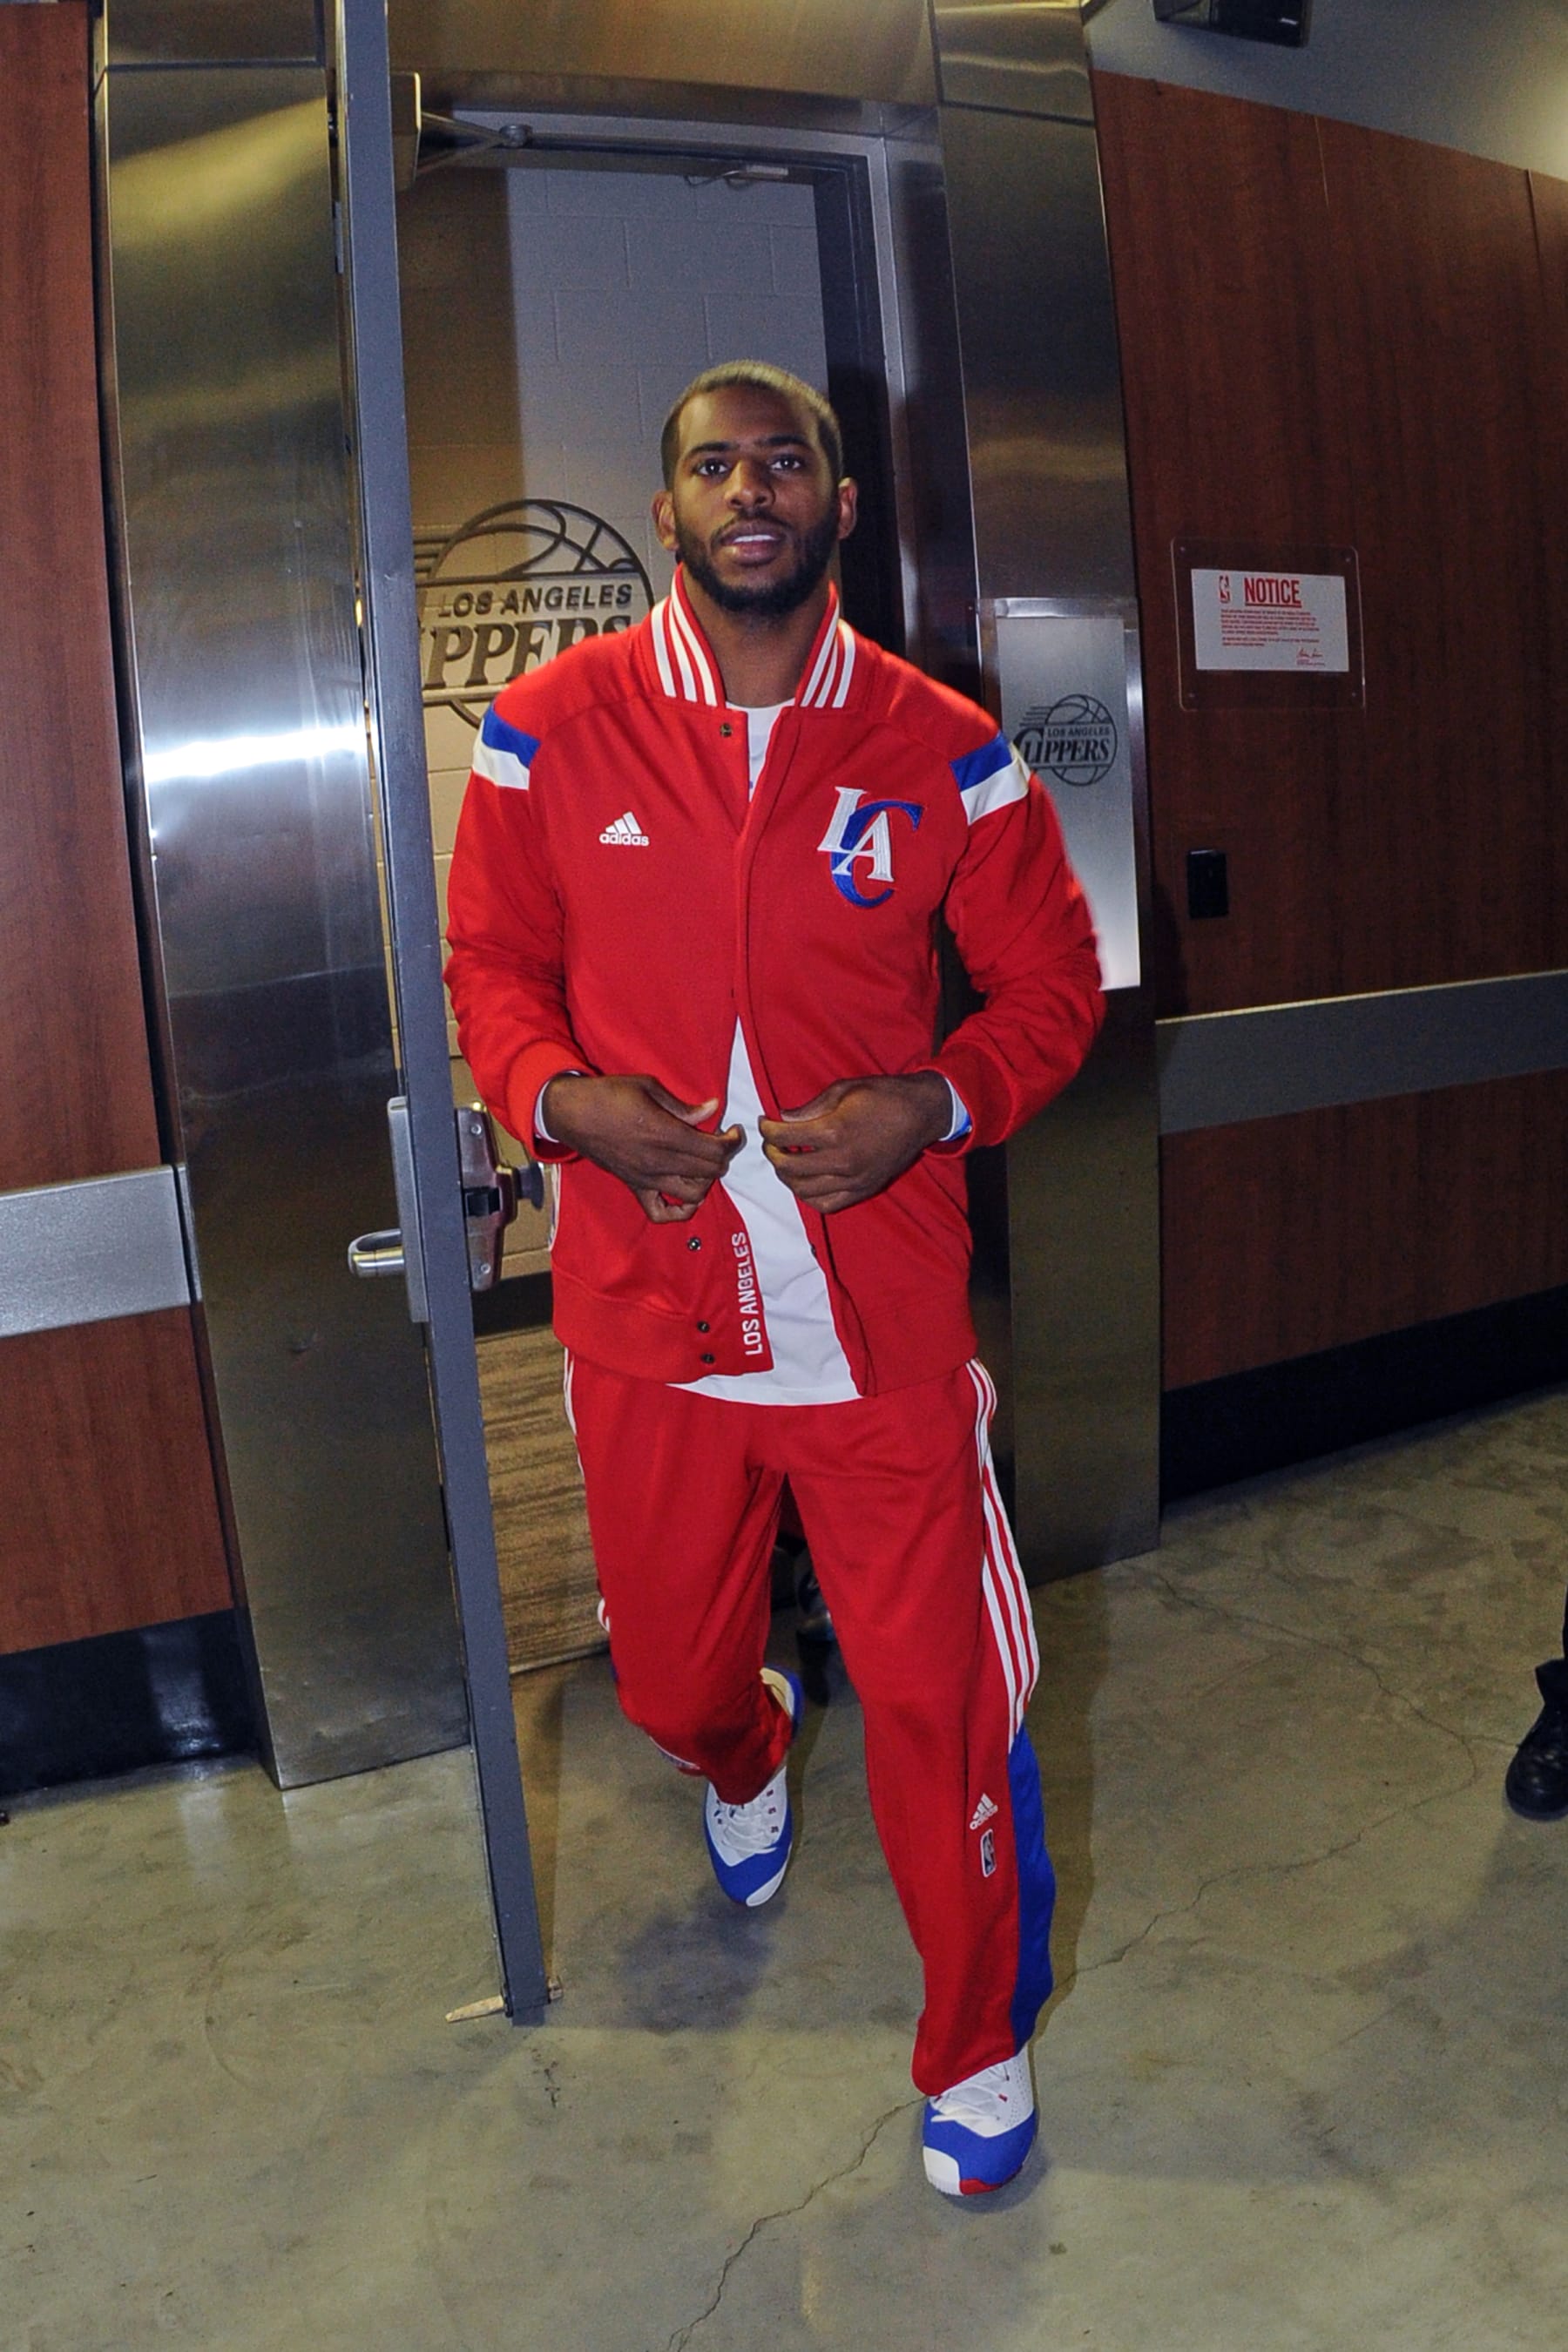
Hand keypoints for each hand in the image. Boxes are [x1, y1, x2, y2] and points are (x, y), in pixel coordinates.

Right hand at [542, 1074, 741, 1223]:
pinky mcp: (635, 1186)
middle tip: (720, 1141)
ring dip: (707, 1180)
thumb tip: (711, 1109)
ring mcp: (646, 1178)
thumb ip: (683, 1105)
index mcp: (665, 1133)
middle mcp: (658, 1161)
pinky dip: (679, 1211)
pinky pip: (660, 1212)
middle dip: (723, 1156)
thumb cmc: (609, 1094)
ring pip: (693, 1193)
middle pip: (709, 1171)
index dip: (731, 1141)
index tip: (732, 1130)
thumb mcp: (648, 1088)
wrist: (572, 1113)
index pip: (714, 1150)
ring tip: (704, 1162)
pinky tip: (687, 1196)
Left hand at [759, 1074, 951, 1214]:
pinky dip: (809, 1196)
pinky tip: (805, 1181)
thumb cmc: (883, 1096)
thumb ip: (810, 1107)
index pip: (783, 1137)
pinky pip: (826, 1204)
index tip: (763, 1123)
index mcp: (834, 1131)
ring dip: (787, 1176)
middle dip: (772, 1153)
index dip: (766, 1129)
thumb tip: (783, 1118)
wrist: (921, 1113)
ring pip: (803, 1190)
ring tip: (785, 1161)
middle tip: (771, 1143)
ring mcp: (853, 1179)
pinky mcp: (863, 1189)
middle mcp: (841, 1160)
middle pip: (788, 1166)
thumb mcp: (844, 1090)